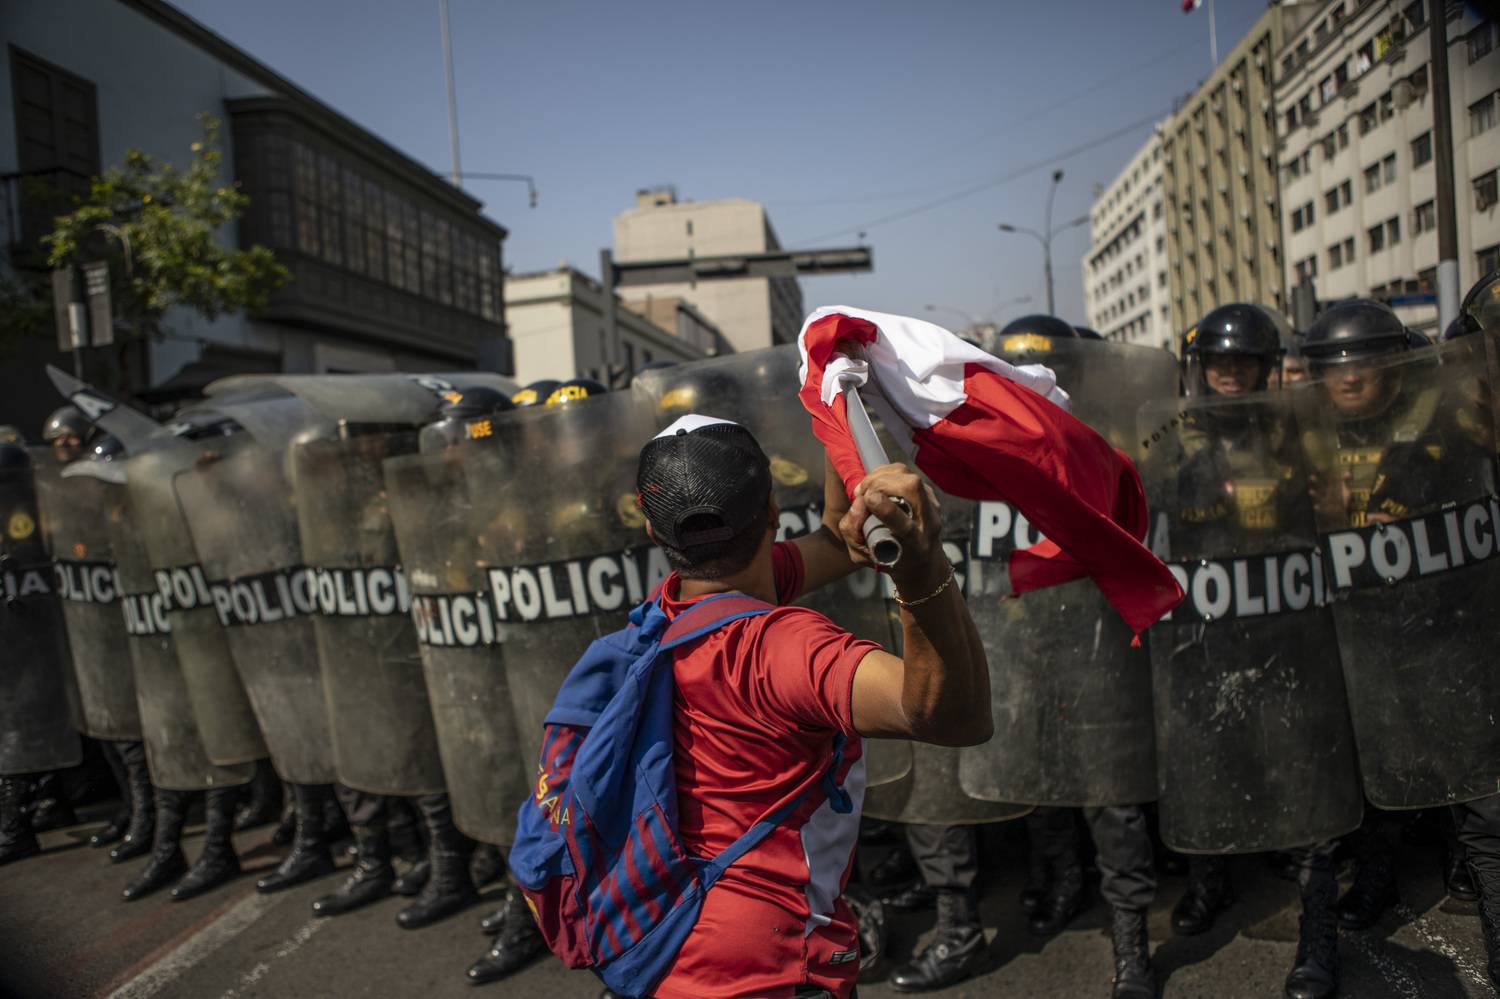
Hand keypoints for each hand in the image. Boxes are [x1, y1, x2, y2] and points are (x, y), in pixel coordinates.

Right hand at [837, 463, 943, 586]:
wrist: (922, 560)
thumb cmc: (889, 558)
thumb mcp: (863, 555)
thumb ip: (853, 533)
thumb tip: (857, 504)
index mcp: (915, 547)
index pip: (905, 526)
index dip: (886, 509)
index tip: (868, 499)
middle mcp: (929, 525)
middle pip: (910, 489)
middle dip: (879, 483)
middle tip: (861, 493)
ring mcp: (932, 506)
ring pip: (909, 477)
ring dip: (882, 476)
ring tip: (866, 488)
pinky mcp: (929, 494)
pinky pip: (907, 474)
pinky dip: (887, 473)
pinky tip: (875, 482)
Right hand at [1307, 468, 1350, 523]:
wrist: (1341, 512)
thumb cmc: (1343, 499)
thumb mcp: (1346, 490)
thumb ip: (1346, 482)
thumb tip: (1347, 473)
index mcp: (1331, 487)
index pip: (1326, 479)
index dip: (1323, 473)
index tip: (1319, 467)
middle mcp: (1326, 492)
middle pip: (1320, 486)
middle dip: (1316, 482)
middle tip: (1311, 477)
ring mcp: (1325, 500)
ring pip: (1318, 496)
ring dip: (1314, 494)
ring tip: (1310, 491)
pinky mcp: (1325, 508)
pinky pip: (1321, 508)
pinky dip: (1319, 508)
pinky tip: (1316, 507)